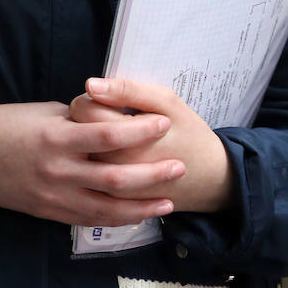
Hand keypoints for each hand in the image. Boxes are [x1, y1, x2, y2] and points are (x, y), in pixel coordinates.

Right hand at [0, 100, 184, 226]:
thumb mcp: (44, 112)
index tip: (164, 123)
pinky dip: (115, 220)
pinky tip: (136, 216)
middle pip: (116, 178)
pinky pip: (88, 220)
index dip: (140, 132)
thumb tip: (111, 121)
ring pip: (107, 208)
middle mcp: (58, 170)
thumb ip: (78, 121)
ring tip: (169, 202)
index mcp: (57, 137)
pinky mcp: (47, 212)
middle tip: (179, 167)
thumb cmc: (4, 124)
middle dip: (152, 175)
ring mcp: (53, 196)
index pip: (108, 135)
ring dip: (142, 206)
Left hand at [70, 78, 232, 214]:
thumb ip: (128, 90)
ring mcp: (110, 189)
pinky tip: (115, 157)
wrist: (210, 179)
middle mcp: (112, 166)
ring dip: (89, 144)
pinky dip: (95, 165)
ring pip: (80, 157)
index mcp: (124, 138)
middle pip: (77, 133)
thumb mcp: (167, 102)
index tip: (107, 101)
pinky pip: (90, 179)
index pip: (82, 109)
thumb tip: (90, 84)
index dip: (90, 98)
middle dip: (87, 120)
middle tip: (110, 118)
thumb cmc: (189, 134)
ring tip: (113, 138)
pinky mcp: (114, 203)